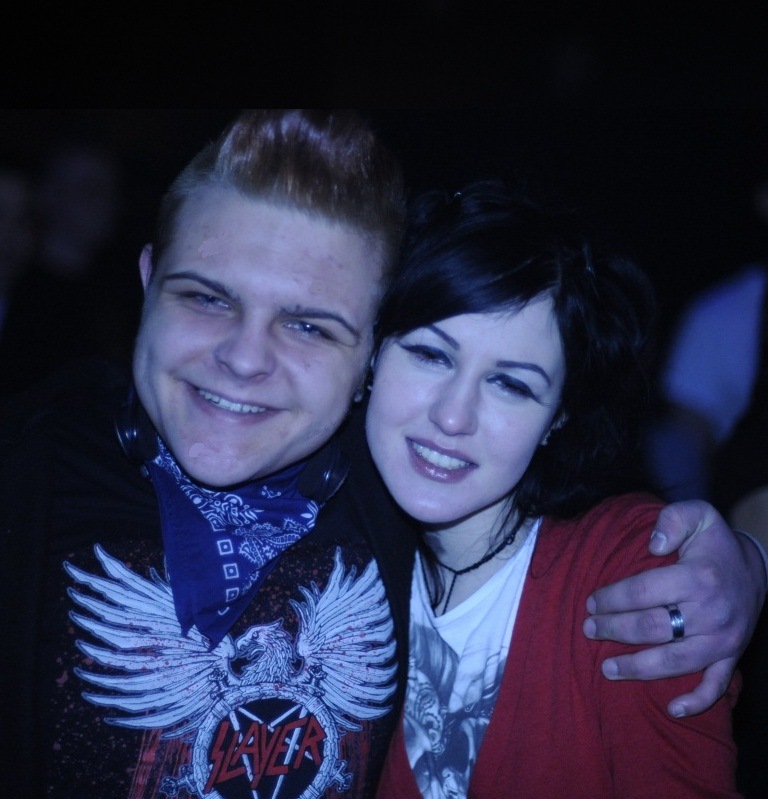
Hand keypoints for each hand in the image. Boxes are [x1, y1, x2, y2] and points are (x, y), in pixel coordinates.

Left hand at [583, 499, 766, 716]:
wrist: (758, 568)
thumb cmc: (715, 542)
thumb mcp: (699, 515)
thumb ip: (673, 519)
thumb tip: (653, 544)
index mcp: (699, 577)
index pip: (643, 592)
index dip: (612, 598)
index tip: (590, 601)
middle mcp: (712, 613)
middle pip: (652, 628)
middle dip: (614, 630)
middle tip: (588, 629)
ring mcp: (723, 640)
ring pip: (675, 662)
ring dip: (638, 668)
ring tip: (605, 668)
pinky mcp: (732, 656)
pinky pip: (715, 685)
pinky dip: (695, 700)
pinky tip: (671, 709)